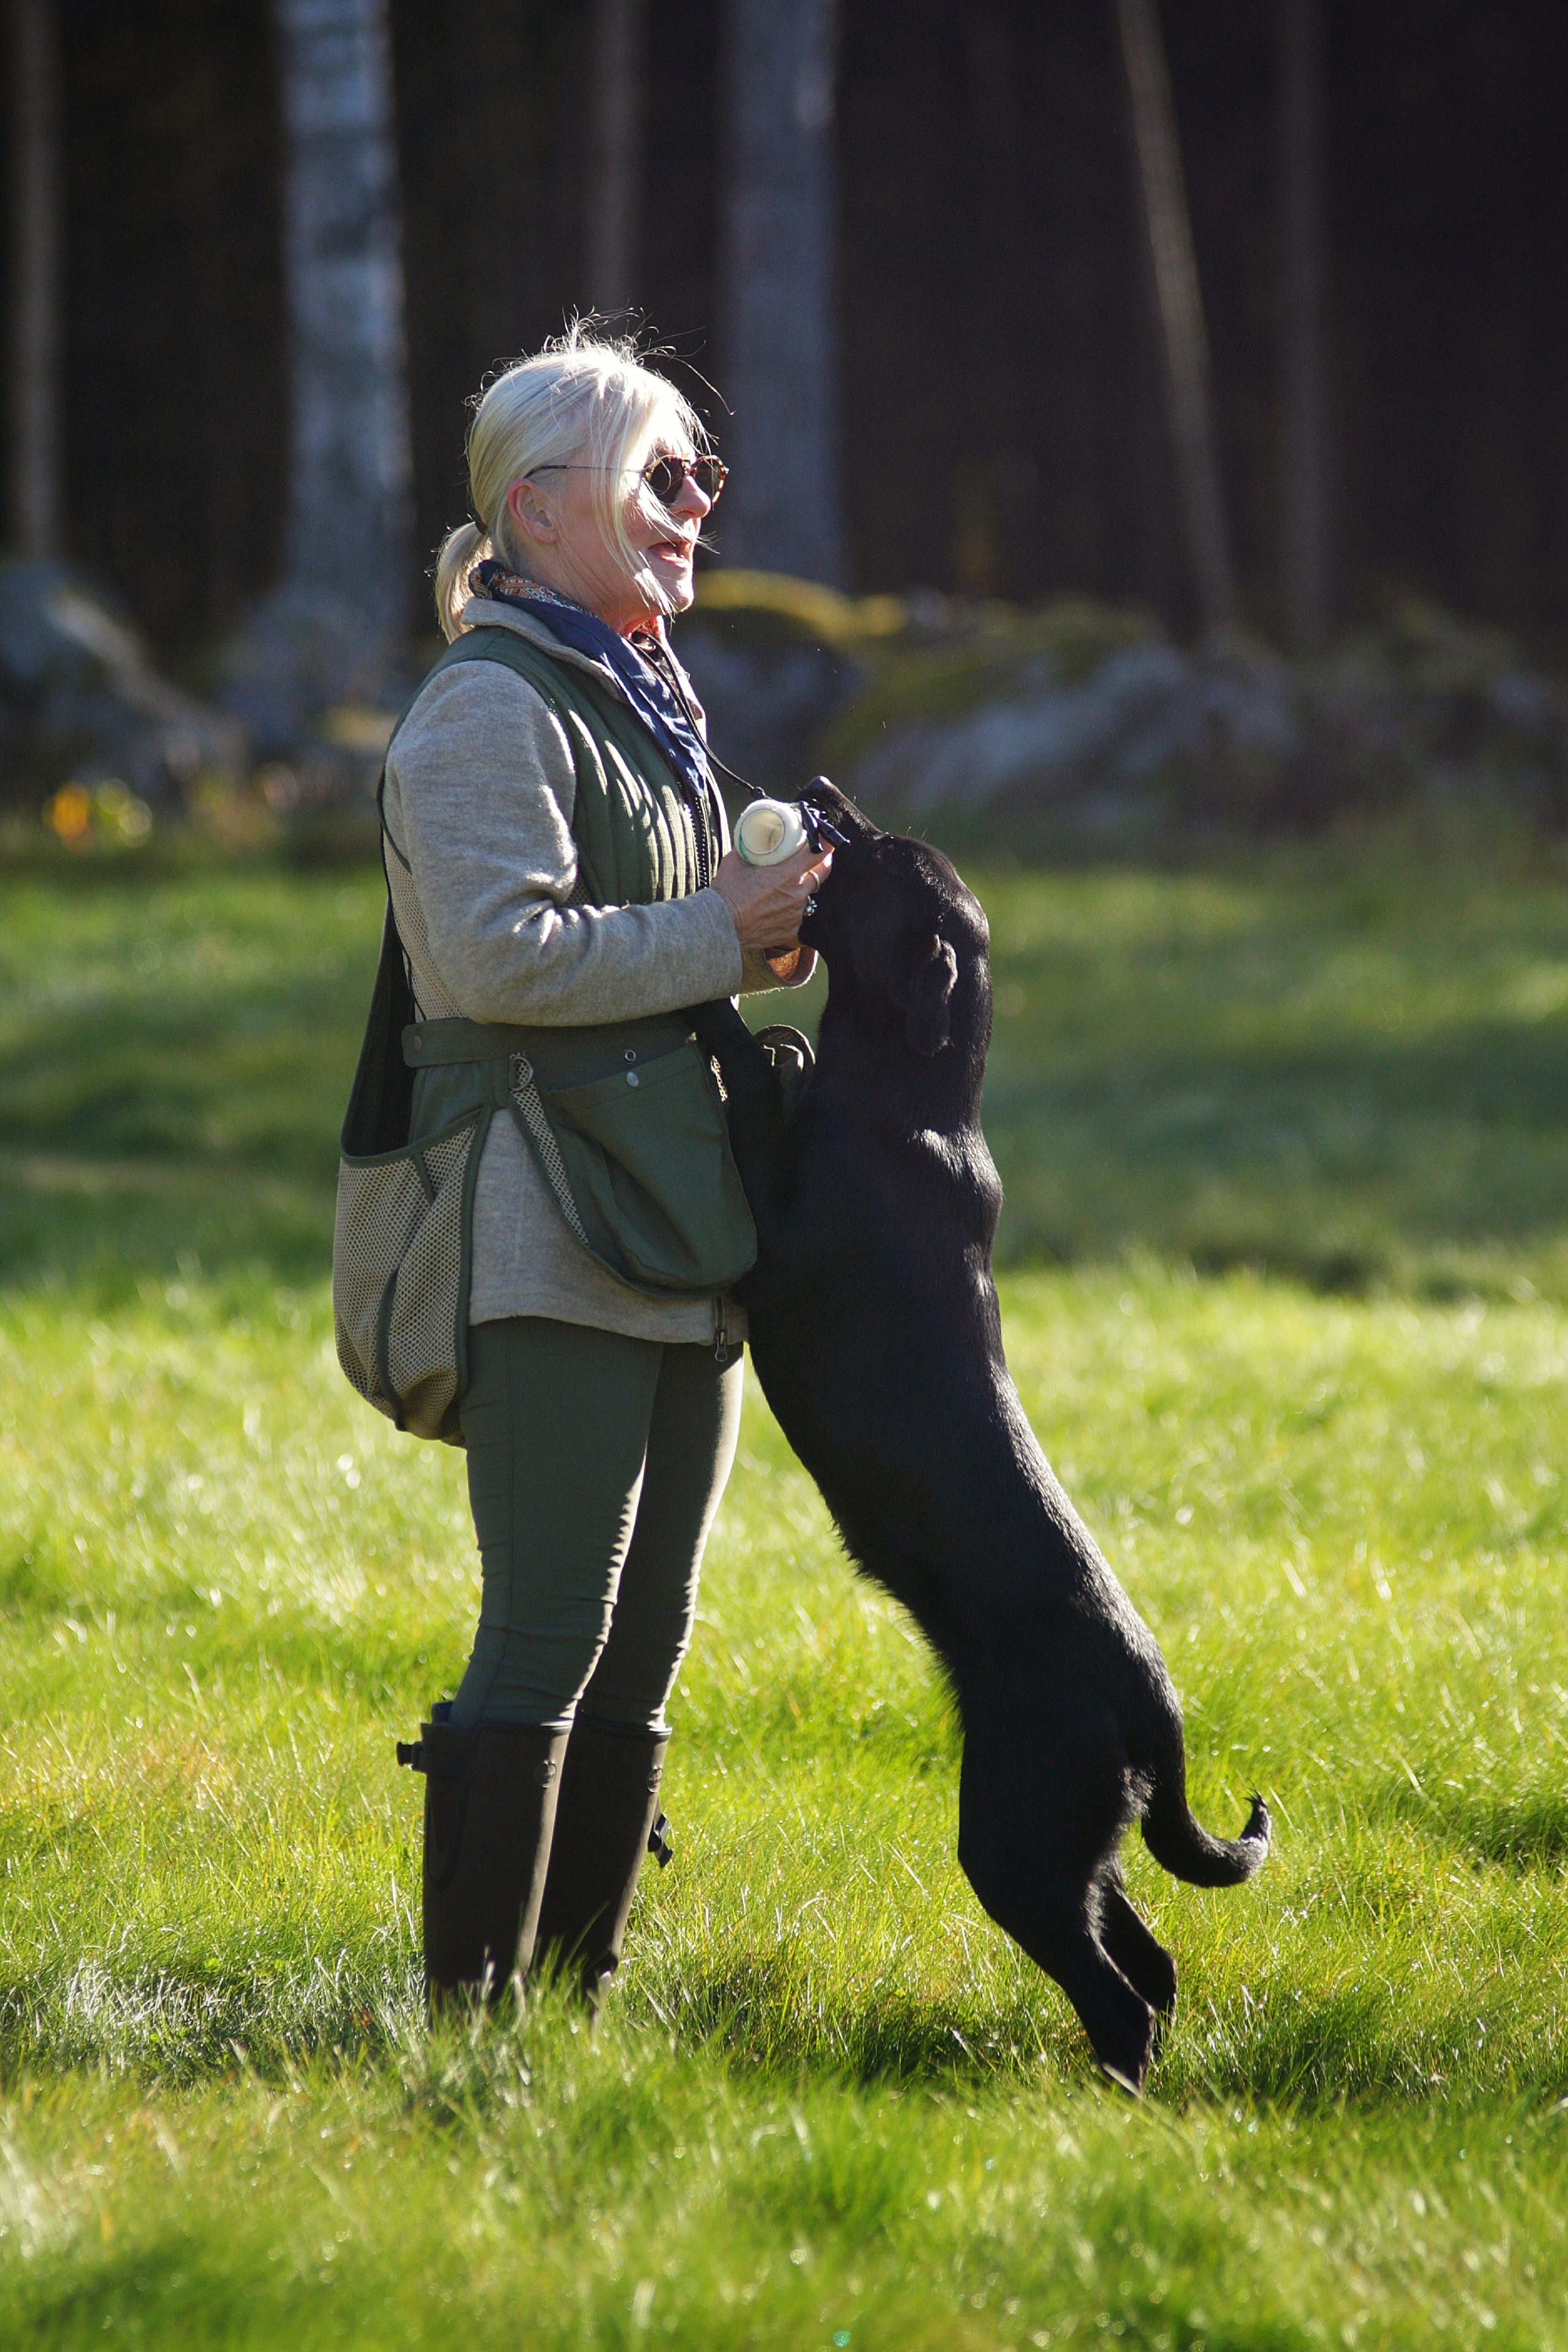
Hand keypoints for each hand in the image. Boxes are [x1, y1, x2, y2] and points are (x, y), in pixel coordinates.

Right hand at [711, 842, 832, 954]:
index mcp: (788, 873)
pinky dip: (792, 910)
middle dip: (821, 863)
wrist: (720, 925)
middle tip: (815, 858)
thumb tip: (755, 837)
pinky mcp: (791, 931)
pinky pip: (799, 917)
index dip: (826, 844)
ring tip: (789, 886)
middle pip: (822, 874)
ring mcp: (796, 914)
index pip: (819, 854)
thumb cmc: (727, 892)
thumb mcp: (737, 860)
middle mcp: (797, 893)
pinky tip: (780, 908)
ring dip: (803, 888)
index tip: (826, 840)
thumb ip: (751, 848)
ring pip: (809, 896)